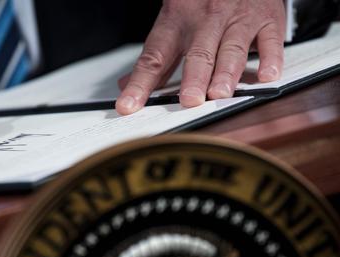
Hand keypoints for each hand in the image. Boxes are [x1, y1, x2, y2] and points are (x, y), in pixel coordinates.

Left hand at [116, 0, 285, 113]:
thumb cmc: (203, 3)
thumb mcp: (173, 22)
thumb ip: (155, 57)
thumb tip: (125, 86)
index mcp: (176, 22)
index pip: (154, 57)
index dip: (140, 83)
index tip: (128, 105)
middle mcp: (205, 19)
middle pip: (197, 52)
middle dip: (193, 77)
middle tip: (189, 100)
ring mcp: (238, 18)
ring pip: (232, 47)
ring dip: (226, 72)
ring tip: (219, 93)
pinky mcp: (267, 18)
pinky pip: (271, 39)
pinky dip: (271, 58)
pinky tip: (267, 76)